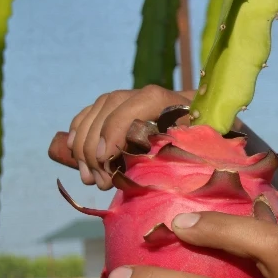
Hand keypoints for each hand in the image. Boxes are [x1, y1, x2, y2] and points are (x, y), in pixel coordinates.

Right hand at [48, 86, 195, 189]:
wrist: (203, 120)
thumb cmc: (203, 135)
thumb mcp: (198, 142)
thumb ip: (179, 149)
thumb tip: (150, 170)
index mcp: (161, 99)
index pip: (127, 110)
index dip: (111, 134)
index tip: (105, 161)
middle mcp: (139, 95)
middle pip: (105, 115)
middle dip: (95, 150)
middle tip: (100, 183)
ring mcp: (124, 98)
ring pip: (93, 116)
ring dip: (84, 148)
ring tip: (89, 178)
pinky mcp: (114, 106)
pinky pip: (87, 115)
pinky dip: (78, 134)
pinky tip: (74, 155)